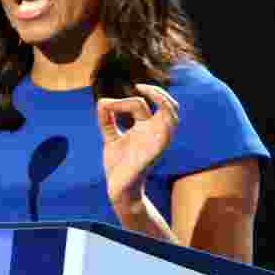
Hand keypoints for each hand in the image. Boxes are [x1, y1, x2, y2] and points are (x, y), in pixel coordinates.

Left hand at [96, 83, 178, 209]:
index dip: (121, 101)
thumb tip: (102, 101)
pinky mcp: (157, 148)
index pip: (140, 105)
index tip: (106, 106)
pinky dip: (162, 113)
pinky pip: (168, 128)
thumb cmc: (118, 166)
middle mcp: (154, 132)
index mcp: (144, 128)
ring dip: (162, 99)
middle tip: (140, 86)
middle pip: (169, 106)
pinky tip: (143, 110)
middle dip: (158, 92)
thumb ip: (107, 120)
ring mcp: (157, 140)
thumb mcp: (110, 138)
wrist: (118, 188)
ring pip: (173, 115)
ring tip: (145, 90)